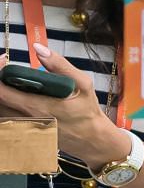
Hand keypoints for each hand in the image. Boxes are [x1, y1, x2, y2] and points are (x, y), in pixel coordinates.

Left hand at [0, 42, 123, 167]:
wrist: (90, 138)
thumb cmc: (87, 111)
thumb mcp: (83, 84)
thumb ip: (60, 66)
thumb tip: (38, 48)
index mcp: (38, 106)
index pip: (3, 92)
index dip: (0, 74)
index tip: (3, 61)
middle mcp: (25, 119)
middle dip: (1, 81)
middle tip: (7, 68)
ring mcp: (21, 128)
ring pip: (1, 110)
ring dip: (3, 94)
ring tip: (13, 82)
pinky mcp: (21, 133)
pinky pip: (5, 118)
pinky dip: (7, 105)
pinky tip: (16, 97)